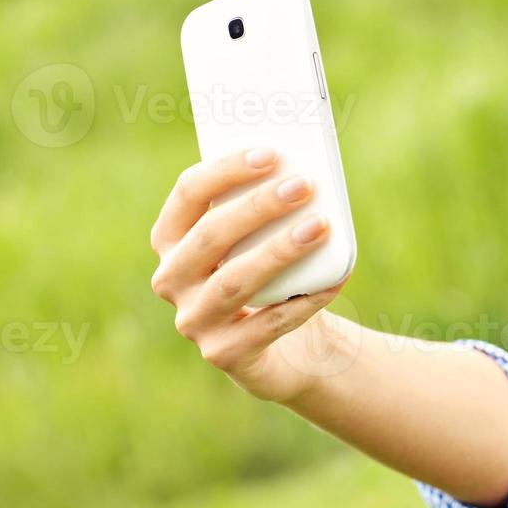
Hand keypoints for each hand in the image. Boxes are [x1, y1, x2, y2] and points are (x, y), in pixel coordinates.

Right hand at [149, 146, 353, 402]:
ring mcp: (194, 321)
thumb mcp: (261, 242)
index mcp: (171, 240)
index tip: (272, 153)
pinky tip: (336, 279)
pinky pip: (269, 324)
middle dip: (258, 207)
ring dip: (279, 250)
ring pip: (234, 281)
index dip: (226, 170)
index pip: (188, 195)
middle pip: (211, 236)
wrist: (285, 352)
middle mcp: (171, 280)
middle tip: (304, 185)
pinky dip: (306, 300)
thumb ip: (266, 210)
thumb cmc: (272, 281)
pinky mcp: (225, 354)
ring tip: (320, 226)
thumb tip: (304, 167)